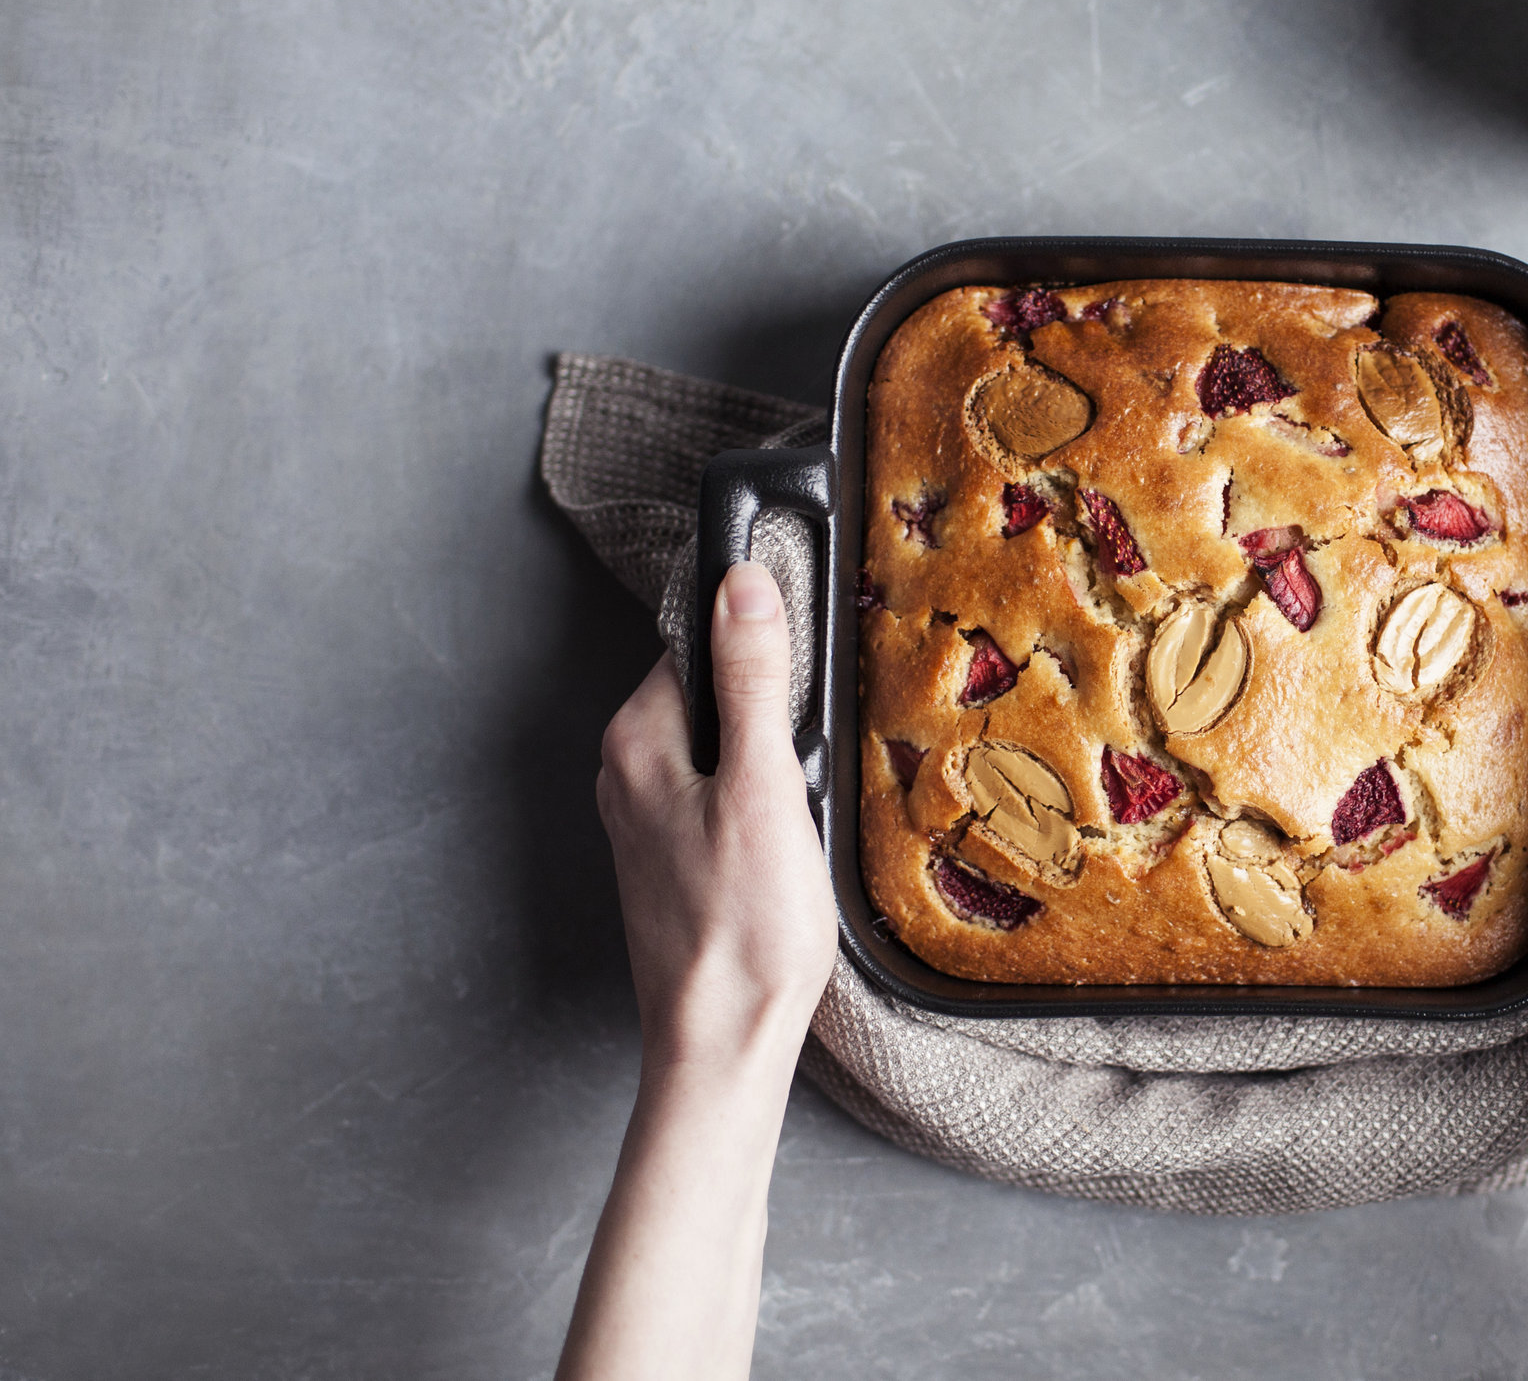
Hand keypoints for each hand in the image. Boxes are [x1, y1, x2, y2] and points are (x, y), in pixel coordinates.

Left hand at [594, 561, 838, 1070]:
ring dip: (773, 770)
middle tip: (804, 773)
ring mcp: (648, 821)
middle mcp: (626, 775)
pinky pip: (726, 800)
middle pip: (715, 698)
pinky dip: (765, 811)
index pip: (700, 647)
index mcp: (636, 742)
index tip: (802, 690)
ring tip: (799, 821)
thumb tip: (740, 585)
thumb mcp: (764, 785)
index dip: (761, 657)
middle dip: (772, 721)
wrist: (725, 1038)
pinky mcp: (675, 860)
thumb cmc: (744, 927)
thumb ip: (752, 679)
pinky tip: (788, 853)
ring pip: (724, 752)